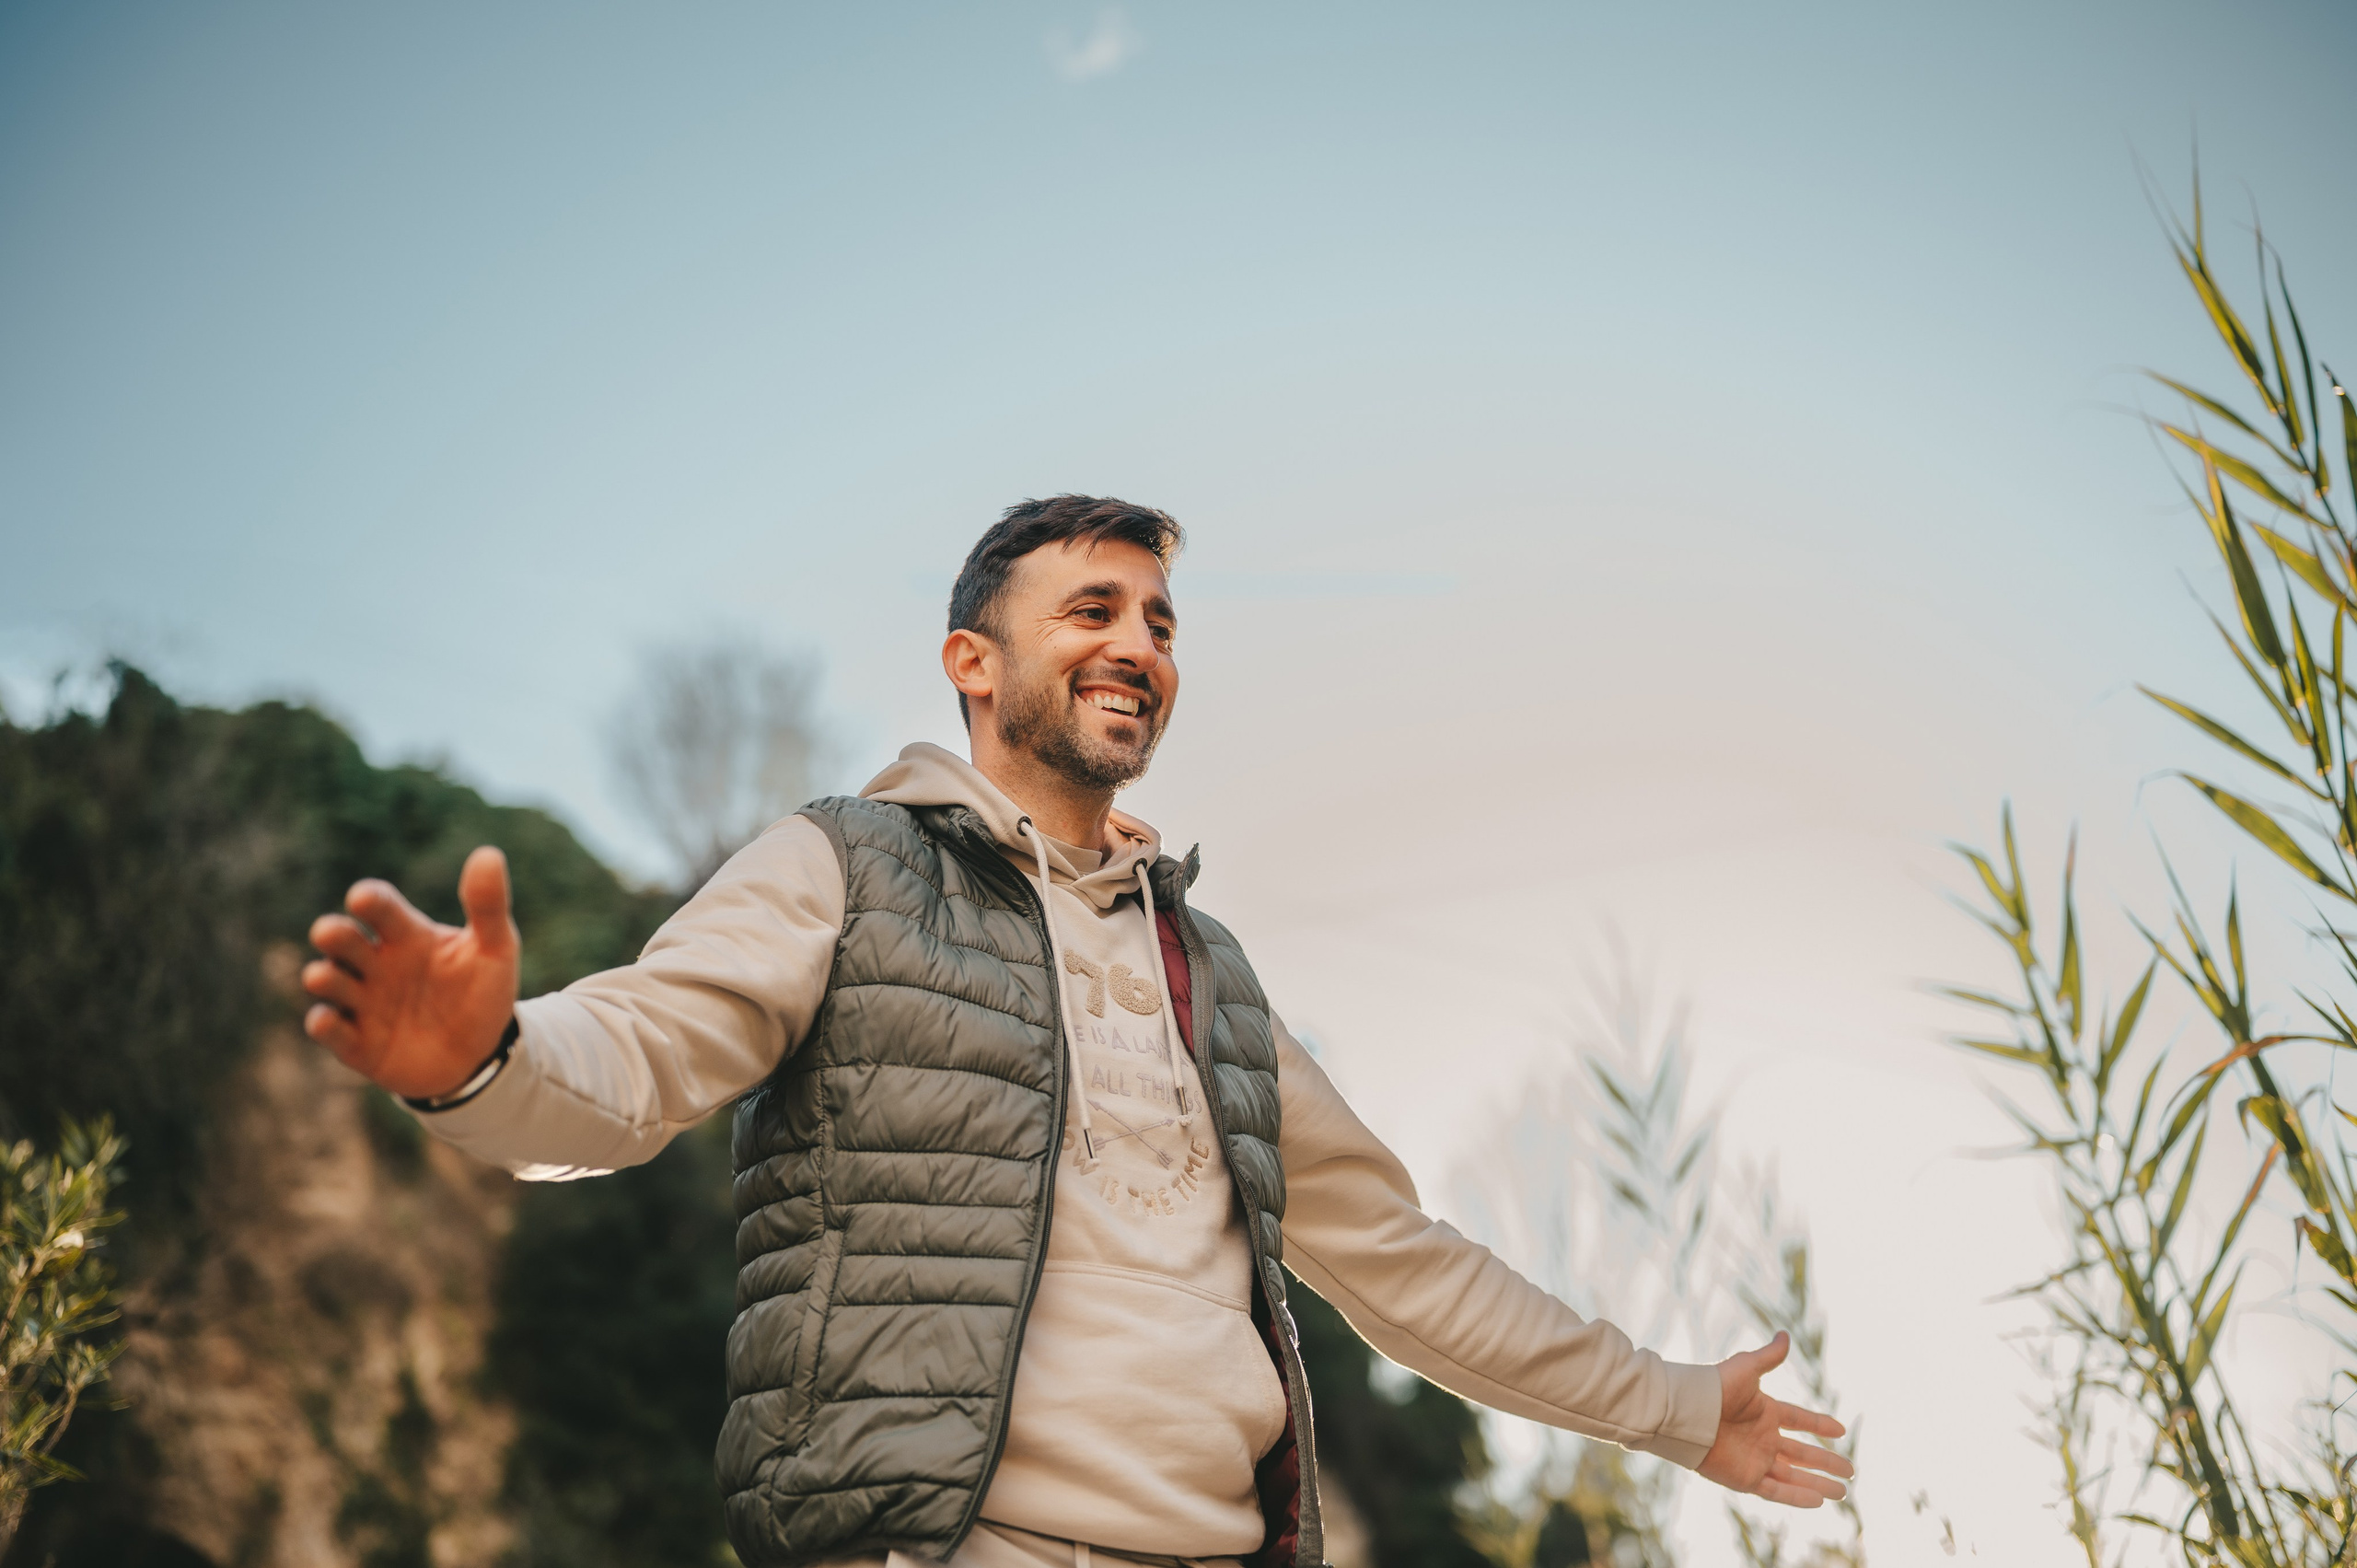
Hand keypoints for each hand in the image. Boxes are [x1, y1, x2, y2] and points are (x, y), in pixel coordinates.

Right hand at [301, 846, 519, 1099]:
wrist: (481, 1055)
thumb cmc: (482, 993)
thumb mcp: (495, 949)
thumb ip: (489, 906)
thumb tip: (488, 854)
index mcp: (405, 935)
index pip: (380, 907)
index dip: (369, 900)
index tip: (363, 898)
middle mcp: (376, 964)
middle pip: (342, 940)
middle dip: (333, 935)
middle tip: (331, 933)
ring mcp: (362, 1002)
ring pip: (328, 981)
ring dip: (323, 977)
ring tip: (323, 975)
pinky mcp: (356, 1043)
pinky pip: (330, 1031)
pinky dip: (324, 1026)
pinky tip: (326, 1020)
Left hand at [1697, 1332, 1853, 1507]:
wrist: (1687, 1412)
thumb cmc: (1714, 1387)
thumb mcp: (1746, 1368)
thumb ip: (1768, 1356)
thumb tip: (1785, 1335)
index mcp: (1764, 1412)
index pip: (1799, 1420)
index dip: (1820, 1425)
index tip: (1841, 1431)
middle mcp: (1762, 1438)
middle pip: (1801, 1453)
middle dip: (1826, 1462)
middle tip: (1851, 1470)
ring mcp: (1755, 1460)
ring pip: (1794, 1476)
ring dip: (1818, 1484)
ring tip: (1843, 1493)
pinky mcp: (1745, 1479)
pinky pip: (1777, 1491)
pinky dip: (1797, 1497)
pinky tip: (1819, 1502)